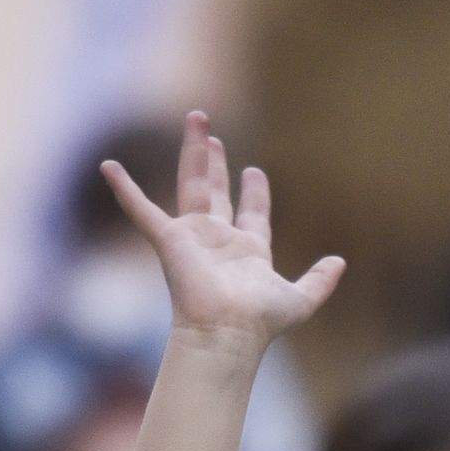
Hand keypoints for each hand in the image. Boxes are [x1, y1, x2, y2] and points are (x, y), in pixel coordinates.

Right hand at [99, 111, 343, 353]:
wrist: (227, 333)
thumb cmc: (260, 322)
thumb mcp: (300, 299)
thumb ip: (321, 281)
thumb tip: (341, 262)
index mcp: (247, 251)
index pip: (251, 213)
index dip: (254, 192)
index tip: (254, 171)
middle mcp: (218, 241)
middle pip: (215, 191)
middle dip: (214, 162)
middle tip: (213, 134)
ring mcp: (192, 238)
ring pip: (190, 184)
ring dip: (192, 151)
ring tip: (197, 118)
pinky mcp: (169, 240)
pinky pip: (141, 209)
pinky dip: (124, 188)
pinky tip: (108, 166)